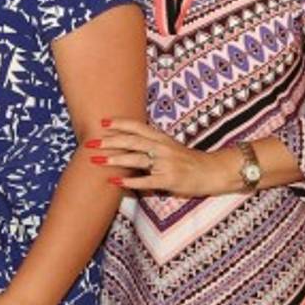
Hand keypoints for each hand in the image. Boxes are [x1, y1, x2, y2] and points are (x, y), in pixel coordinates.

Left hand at [87, 117, 238, 195]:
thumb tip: (128, 143)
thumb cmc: (189, 161)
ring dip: (115, 159)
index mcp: (162, 138)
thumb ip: (152, 144)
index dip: (119, 124)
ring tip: (98, 160)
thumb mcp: (171, 146)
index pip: (137, 127)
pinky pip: (146, 181)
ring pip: (136, 159)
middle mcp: (162, 148)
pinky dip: (129, 181)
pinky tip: (115, 182)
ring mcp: (165, 164)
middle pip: (132, 141)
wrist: (213, 172)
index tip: (102, 122)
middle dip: (110, 141)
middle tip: (91, 142)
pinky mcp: (168, 180)